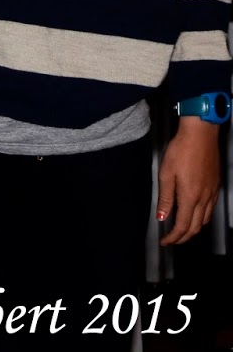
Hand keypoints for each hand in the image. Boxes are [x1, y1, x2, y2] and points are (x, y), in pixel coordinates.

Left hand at [157, 116, 221, 244]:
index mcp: (190, 197)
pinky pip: (210, 209)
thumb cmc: (181, 151)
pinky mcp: (215, 186)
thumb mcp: (166, 174)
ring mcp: (212, 192)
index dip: (173, 237)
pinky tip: (194, 214)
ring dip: (193, 229)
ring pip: (204, 219)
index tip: (165, 241)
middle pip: (195, 227)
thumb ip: (165, 198)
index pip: (182, 226)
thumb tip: (162, 217)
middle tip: (172, 240)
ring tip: (181, 230)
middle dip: (183, 237)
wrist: (200, 136)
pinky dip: (201, 218)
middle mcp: (204, 198)